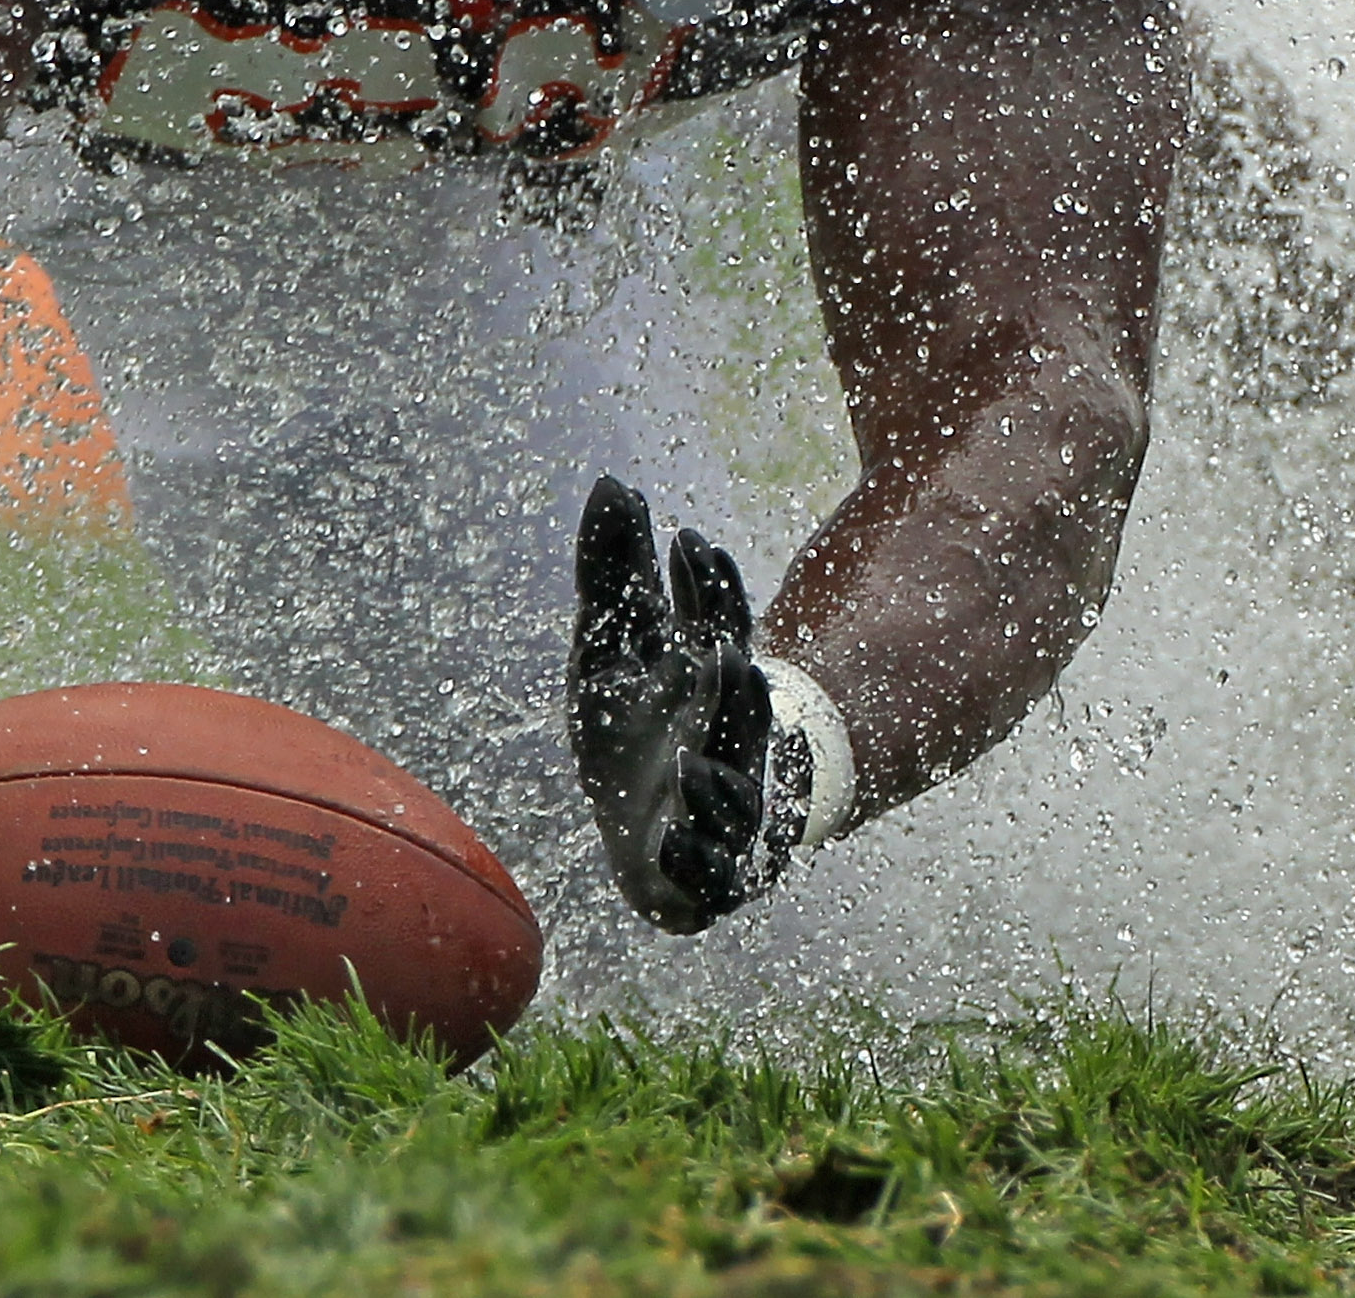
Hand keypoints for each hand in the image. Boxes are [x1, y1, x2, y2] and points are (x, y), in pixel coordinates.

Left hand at [568, 476, 801, 932]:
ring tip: (688, 767)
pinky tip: (671, 840)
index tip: (687, 543)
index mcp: (710, 685)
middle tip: (719, 656)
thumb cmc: (634, 733)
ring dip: (720, 780)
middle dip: (734, 690)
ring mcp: (725, 809)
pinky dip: (697, 856)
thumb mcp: (610, 649)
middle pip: (743, 713)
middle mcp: (728, 743)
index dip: (712, 587)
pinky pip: (715, 871)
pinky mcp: (711, 872)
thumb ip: (613, 571)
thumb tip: (613, 481)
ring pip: (738, 795)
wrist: (647, 840)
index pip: (724, 627)